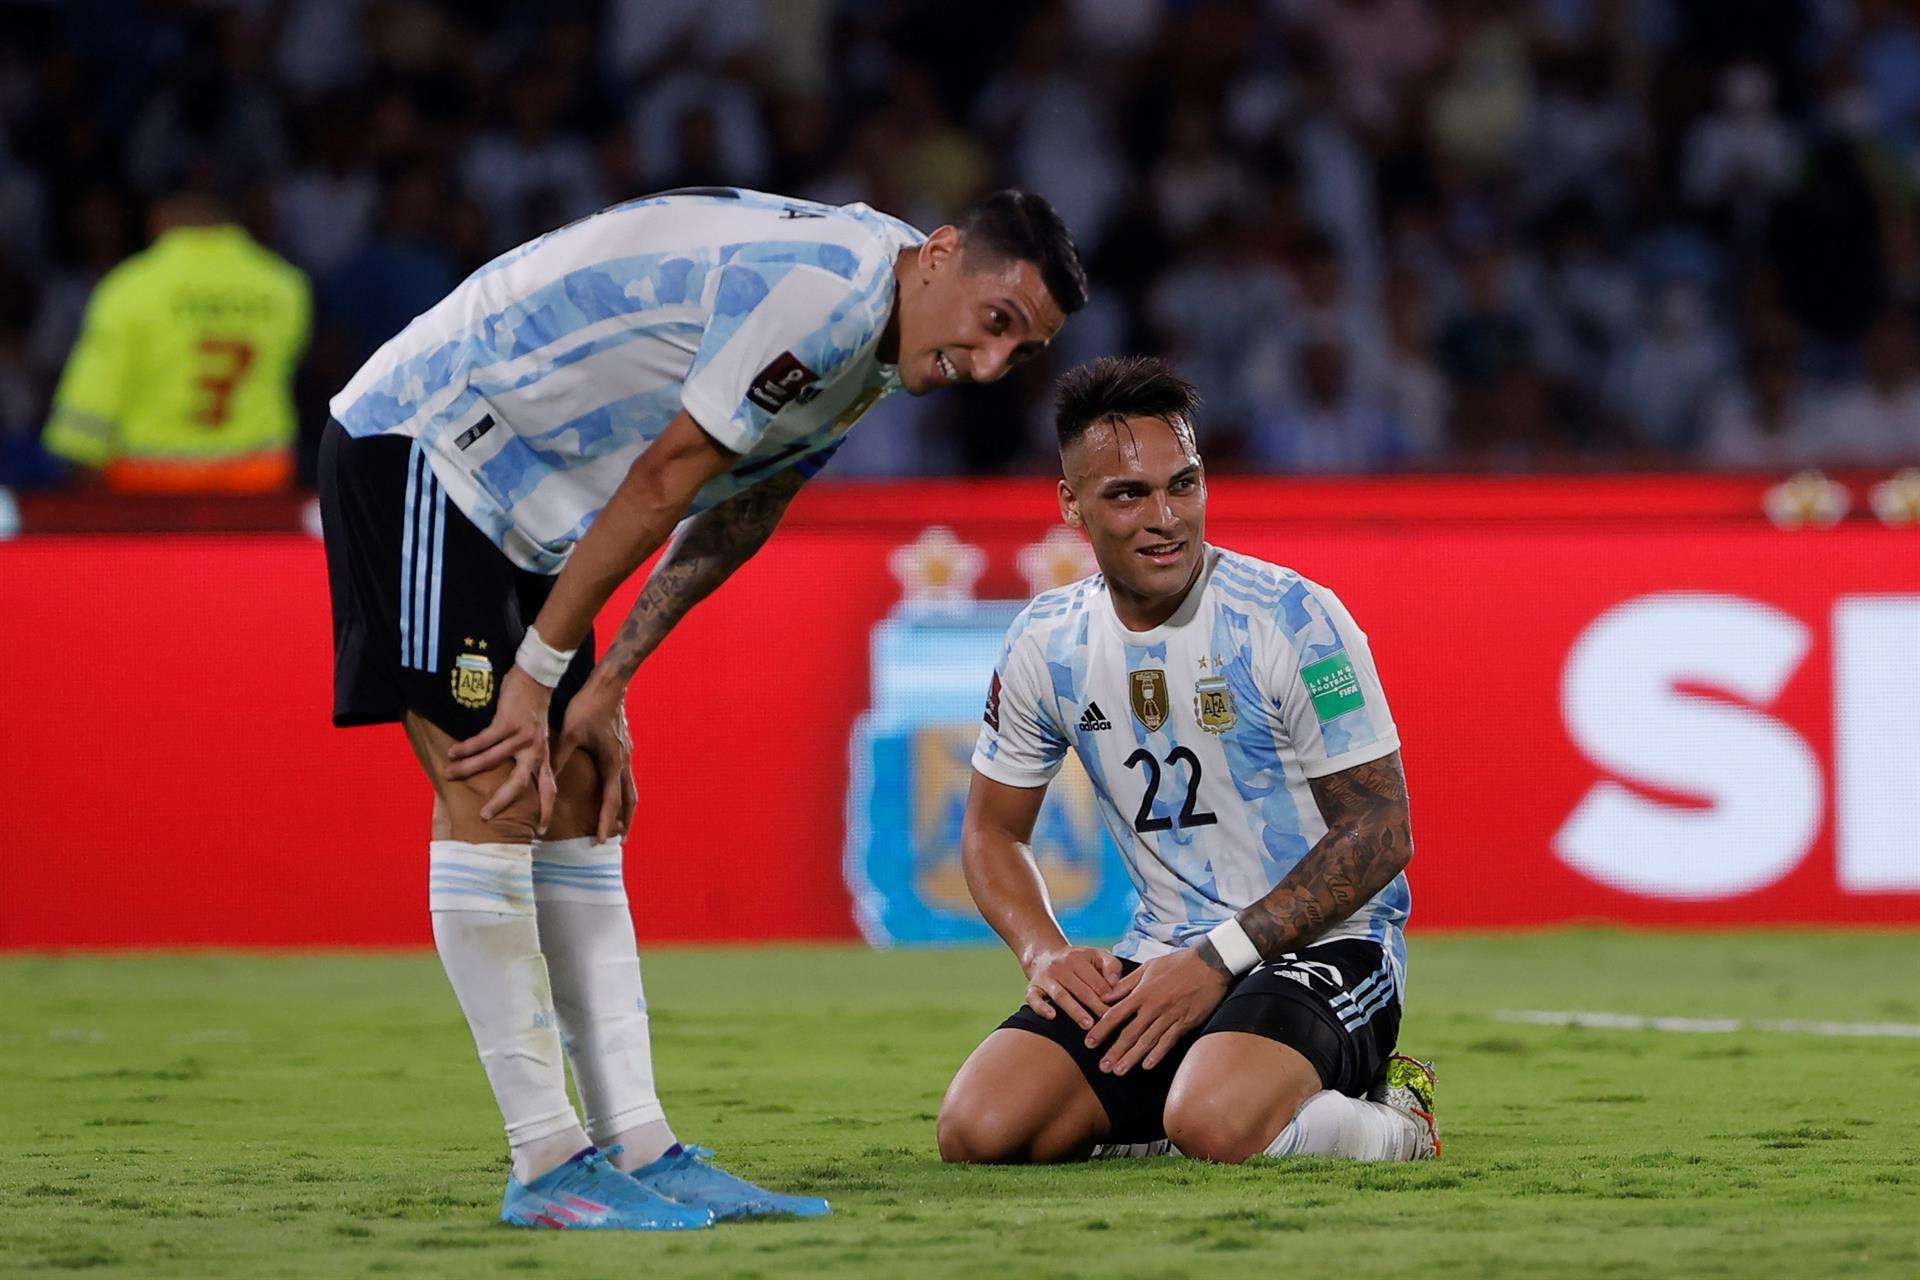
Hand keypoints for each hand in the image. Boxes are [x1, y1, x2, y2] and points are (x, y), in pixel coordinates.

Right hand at [446, 666, 555, 828]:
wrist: (537, 678)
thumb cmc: (533, 711)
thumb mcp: (539, 738)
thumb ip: (531, 757)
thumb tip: (518, 778)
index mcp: (543, 757)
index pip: (549, 788)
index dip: (547, 810)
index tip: (541, 831)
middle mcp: (535, 750)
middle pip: (519, 783)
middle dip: (501, 801)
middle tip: (485, 816)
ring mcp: (522, 737)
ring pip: (491, 760)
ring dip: (467, 769)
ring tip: (449, 774)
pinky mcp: (508, 722)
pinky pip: (483, 741)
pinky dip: (466, 748)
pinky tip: (452, 752)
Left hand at [550, 675, 637, 840]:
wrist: (609, 684)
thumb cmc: (589, 706)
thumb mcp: (569, 733)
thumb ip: (559, 758)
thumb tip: (546, 780)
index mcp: (612, 762)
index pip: (611, 801)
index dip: (607, 822)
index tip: (603, 840)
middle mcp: (623, 762)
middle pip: (630, 800)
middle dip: (625, 822)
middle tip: (619, 841)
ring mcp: (627, 754)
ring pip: (631, 789)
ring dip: (627, 809)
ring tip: (622, 823)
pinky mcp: (624, 747)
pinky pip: (627, 777)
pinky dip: (623, 792)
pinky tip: (614, 792)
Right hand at [1023, 945, 1124, 1030]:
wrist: (1044, 954)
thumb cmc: (1078, 960)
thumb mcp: (1097, 955)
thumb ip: (1111, 966)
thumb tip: (1114, 984)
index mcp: (1078, 958)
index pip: (1096, 980)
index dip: (1108, 996)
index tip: (1118, 1010)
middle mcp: (1060, 966)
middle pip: (1080, 990)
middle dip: (1095, 1006)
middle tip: (1107, 1022)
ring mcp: (1045, 977)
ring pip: (1060, 995)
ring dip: (1075, 1011)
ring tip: (1088, 1025)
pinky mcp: (1032, 988)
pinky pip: (1034, 998)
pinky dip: (1041, 1008)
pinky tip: (1052, 1016)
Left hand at [1084, 947, 1231, 1075]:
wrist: (1211, 964)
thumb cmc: (1178, 963)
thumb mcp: (1149, 967)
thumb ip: (1126, 983)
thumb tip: (1105, 995)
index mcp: (1142, 992)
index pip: (1116, 1014)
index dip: (1101, 1030)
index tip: (1089, 1043)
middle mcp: (1154, 1007)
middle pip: (1130, 1033)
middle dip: (1115, 1052)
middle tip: (1103, 1067)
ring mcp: (1170, 1016)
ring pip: (1147, 1041)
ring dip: (1132, 1058)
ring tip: (1119, 1071)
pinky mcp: (1185, 1023)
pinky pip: (1169, 1042)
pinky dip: (1158, 1055)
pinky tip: (1147, 1065)